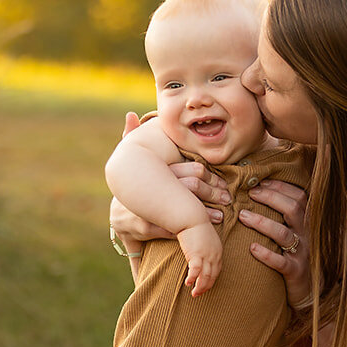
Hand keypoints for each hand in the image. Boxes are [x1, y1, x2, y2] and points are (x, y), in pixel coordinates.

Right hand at [108, 111, 229, 245]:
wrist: (119, 218)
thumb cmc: (131, 186)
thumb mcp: (131, 161)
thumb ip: (132, 136)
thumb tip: (130, 114)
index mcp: (153, 169)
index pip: (190, 169)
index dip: (209, 177)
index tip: (223, 184)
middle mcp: (148, 186)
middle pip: (190, 185)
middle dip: (210, 193)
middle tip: (227, 199)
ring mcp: (143, 207)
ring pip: (182, 208)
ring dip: (204, 214)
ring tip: (220, 216)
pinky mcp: (142, 227)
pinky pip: (169, 229)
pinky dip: (186, 230)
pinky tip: (201, 232)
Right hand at [177, 221, 222, 295]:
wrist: (191, 217)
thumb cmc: (194, 225)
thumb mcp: (204, 238)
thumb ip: (204, 247)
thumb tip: (198, 253)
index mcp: (218, 250)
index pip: (216, 270)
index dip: (211, 280)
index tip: (205, 286)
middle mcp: (215, 254)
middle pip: (212, 275)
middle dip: (206, 286)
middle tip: (198, 294)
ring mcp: (207, 255)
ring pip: (205, 276)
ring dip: (200, 286)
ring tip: (194, 293)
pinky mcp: (196, 254)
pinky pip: (196, 271)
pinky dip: (192, 278)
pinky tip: (188, 283)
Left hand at [239, 180, 309, 307]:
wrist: (308, 288)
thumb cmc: (293, 255)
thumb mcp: (293, 232)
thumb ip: (283, 215)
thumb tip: (258, 190)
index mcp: (307, 222)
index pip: (299, 196)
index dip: (280, 187)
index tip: (260, 182)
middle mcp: (307, 235)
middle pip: (293, 209)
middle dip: (270, 198)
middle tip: (249, 194)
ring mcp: (302, 253)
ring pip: (283, 234)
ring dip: (262, 222)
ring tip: (242, 215)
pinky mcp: (295, 271)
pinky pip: (281, 262)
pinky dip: (266, 254)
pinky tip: (252, 248)